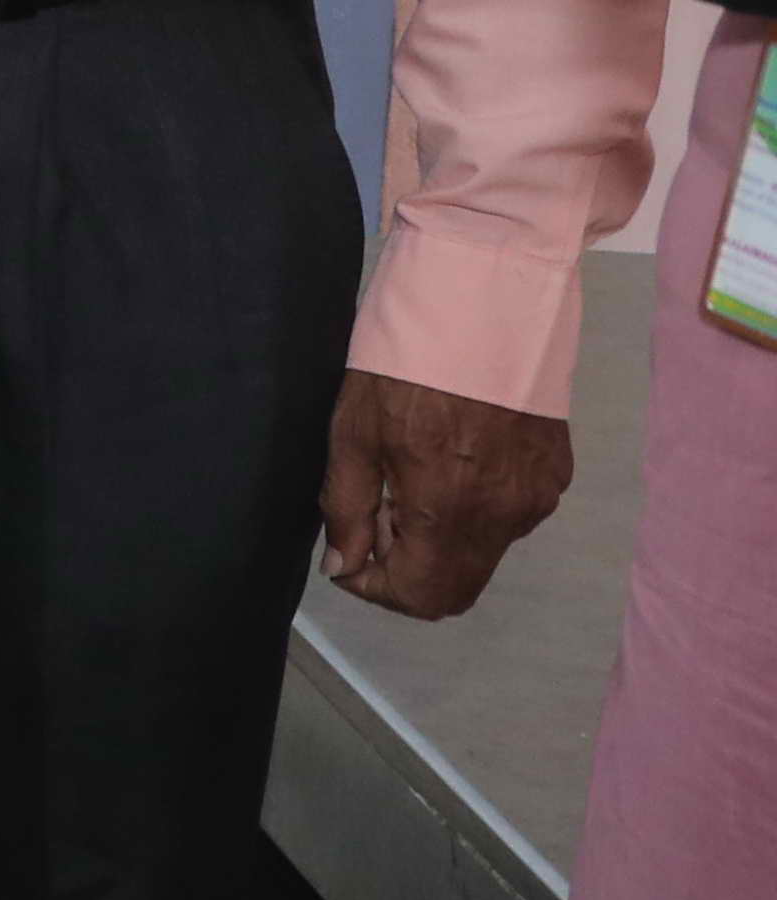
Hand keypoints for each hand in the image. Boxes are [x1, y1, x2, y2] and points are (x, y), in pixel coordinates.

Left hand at [320, 366, 574, 618]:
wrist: (484, 302)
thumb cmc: (404, 362)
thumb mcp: (352, 432)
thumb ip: (347, 508)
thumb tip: (343, 566)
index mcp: (450, 510)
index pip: (422, 597)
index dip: (376, 587)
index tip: (352, 553)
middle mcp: (506, 516)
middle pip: (458, 585)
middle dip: (409, 567)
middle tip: (379, 514)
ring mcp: (538, 495)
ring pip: (484, 552)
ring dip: (442, 538)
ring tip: (411, 476)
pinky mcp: (556, 472)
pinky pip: (511, 516)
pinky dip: (474, 509)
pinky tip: (452, 459)